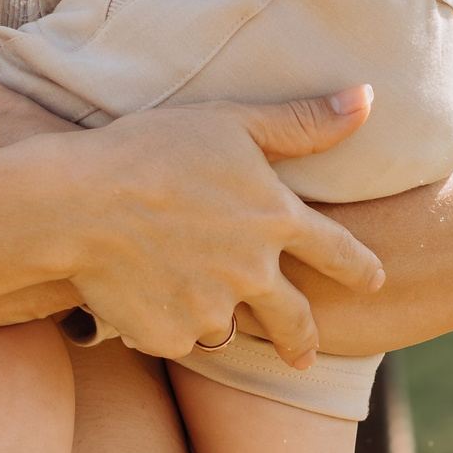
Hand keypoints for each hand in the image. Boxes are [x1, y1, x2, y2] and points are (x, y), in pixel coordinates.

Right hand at [32, 87, 385, 368]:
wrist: (77, 202)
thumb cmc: (152, 149)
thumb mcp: (230, 122)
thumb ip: (302, 122)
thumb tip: (368, 98)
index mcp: (275, 221)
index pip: (337, 252)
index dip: (361, 268)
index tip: (375, 281)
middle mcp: (253, 274)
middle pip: (294, 317)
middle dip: (302, 338)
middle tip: (303, 353)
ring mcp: (212, 310)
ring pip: (225, 324)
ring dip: (215, 313)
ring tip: (186, 293)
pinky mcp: (171, 337)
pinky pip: (177, 335)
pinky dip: (166, 320)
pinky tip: (141, 291)